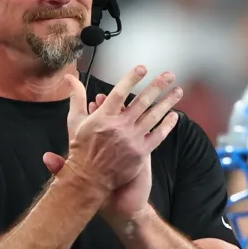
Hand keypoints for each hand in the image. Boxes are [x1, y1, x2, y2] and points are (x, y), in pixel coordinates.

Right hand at [56, 66, 181, 206]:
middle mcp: (119, 126)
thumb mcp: (75, 120)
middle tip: (169, 75)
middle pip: (142, 101)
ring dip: (167, 102)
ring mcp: (132, 140)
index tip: (142, 68)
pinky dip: (167, 125)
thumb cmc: (81, 148)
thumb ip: (76, 97)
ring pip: (154, 116)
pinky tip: (175, 116)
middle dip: (157, 86)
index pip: (119, 93)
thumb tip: (69, 77)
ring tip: (178, 91)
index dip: (131, 79)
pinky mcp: (141, 153)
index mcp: (103, 117)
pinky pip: (158, 136)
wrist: (88, 179)